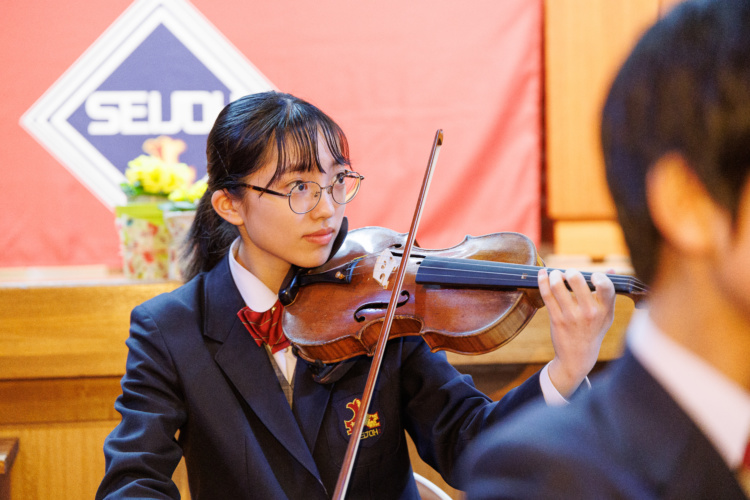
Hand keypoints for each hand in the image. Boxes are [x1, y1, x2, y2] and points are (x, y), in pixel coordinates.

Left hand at [539, 268, 615, 397]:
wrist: (578, 356)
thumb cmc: (593, 331)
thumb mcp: (607, 315)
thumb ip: (608, 292)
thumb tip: (610, 269)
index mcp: (605, 310)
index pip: (606, 286)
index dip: (598, 276)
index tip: (592, 276)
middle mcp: (589, 312)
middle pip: (577, 281)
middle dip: (570, 272)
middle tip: (568, 273)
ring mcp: (571, 316)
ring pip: (558, 286)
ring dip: (554, 275)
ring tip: (555, 274)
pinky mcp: (556, 319)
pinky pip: (547, 295)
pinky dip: (543, 281)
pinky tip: (543, 275)